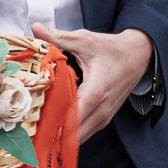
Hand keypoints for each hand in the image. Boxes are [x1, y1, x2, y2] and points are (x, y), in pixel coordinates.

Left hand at [32, 23, 151, 144]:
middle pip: (72, 137)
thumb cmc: (111, 49)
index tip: (31, 129)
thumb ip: (58, 37)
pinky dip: (69, 135)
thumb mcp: (85, 40)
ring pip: (79, 139)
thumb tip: (35, 28)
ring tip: (36, 135)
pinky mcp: (104, 119)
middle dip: (50, 137)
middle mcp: (100, 111)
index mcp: (95, 93)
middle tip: (28, 134)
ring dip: (59, 139)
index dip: (50, 126)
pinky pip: (84, 133)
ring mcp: (103, 118)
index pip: (70, 120)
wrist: (139, 56)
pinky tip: (53, 129)